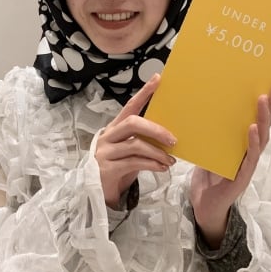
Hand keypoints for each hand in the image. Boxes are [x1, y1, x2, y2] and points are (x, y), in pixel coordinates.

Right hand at [95, 74, 175, 206]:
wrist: (97, 192)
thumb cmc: (118, 167)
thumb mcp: (130, 150)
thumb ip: (142, 140)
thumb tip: (169, 135)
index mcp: (115, 128)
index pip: (130, 105)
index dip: (144, 92)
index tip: (158, 79)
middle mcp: (108, 136)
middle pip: (132, 123)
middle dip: (156, 129)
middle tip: (173, 139)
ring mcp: (106, 152)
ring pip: (136, 145)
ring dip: (157, 152)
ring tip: (170, 161)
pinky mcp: (108, 168)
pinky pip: (134, 162)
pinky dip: (152, 165)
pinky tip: (162, 168)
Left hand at [190, 82, 270, 247]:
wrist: (204, 205)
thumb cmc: (207, 177)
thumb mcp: (208, 149)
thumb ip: (210, 133)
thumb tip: (202, 106)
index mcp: (243, 145)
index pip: (258, 120)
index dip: (267, 104)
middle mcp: (249, 152)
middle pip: (264, 125)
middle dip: (270, 106)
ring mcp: (248, 164)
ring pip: (261, 139)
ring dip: (263, 119)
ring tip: (262, 101)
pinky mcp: (243, 176)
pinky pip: (250, 157)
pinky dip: (252, 142)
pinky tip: (253, 129)